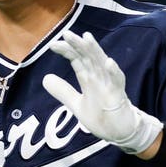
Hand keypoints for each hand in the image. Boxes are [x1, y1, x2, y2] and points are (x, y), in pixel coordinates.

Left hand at [42, 31, 162, 154]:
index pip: (77, 60)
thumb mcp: (77, 104)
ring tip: (87, 38)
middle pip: (88, 57)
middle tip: (66, 34)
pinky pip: (117, 82)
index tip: (53, 45)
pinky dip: (114, 72)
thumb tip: (45, 78)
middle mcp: (99, 78)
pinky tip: (109, 62)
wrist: (120, 132)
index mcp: (89, 78)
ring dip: (95, 51)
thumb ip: (63, 91)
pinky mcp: (119, 96)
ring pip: (102, 64)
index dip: (66, 51)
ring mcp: (109, 85)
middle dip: (78, 45)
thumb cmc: (102, 116)